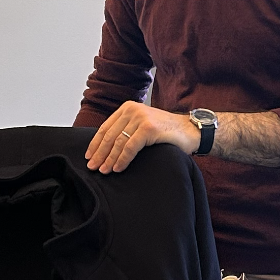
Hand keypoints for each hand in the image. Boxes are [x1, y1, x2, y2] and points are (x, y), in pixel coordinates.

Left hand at [85, 102, 199, 172]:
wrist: (191, 131)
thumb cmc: (166, 132)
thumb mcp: (143, 125)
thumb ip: (127, 130)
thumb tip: (105, 148)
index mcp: (128, 108)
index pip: (105, 127)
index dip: (95, 143)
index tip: (89, 156)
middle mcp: (132, 110)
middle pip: (109, 135)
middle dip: (99, 153)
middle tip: (92, 167)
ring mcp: (141, 118)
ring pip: (118, 142)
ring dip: (109, 159)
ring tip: (104, 171)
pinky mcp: (148, 128)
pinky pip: (130, 147)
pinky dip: (122, 159)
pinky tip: (117, 168)